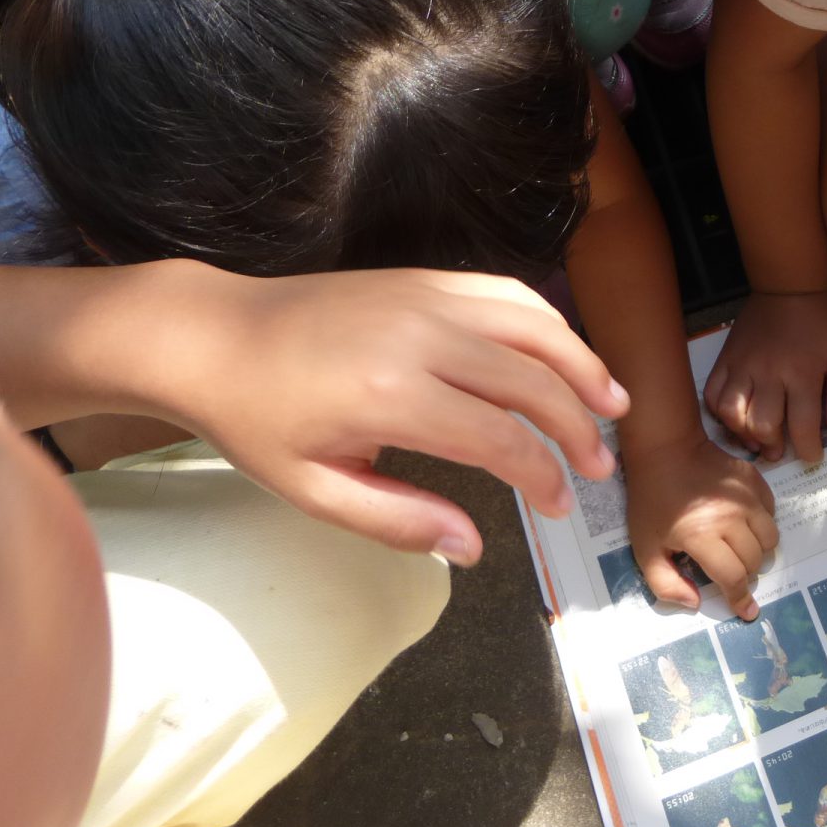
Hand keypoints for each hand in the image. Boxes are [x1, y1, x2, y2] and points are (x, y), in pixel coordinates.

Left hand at [158, 267, 627, 566]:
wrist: (213, 336)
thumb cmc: (257, 421)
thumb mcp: (312, 490)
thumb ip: (397, 519)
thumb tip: (473, 548)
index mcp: (390, 397)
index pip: (500, 438)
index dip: (542, 476)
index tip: (558, 506)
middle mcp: (419, 337)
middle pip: (532, 380)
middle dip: (577, 427)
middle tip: (598, 467)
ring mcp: (426, 298)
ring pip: (533, 327)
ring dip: (582, 366)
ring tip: (612, 404)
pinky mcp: (424, 278)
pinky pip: (506, 294)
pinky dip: (548, 324)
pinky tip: (564, 354)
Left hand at [626, 433, 779, 619]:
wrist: (665, 450)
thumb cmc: (652, 502)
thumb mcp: (645, 548)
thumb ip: (665, 584)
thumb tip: (696, 603)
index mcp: (701, 536)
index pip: (733, 577)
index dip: (740, 598)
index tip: (746, 611)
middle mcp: (730, 517)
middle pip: (754, 561)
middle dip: (745, 574)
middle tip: (730, 570)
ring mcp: (746, 497)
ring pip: (770, 538)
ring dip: (758, 551)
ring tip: (739, 548)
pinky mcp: (755, 480)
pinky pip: (772, 512)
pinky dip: (762, 524)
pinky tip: (743, 523)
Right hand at [703, 290, 826, 463]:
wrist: (788, 286)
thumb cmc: (822, 320)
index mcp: (801, 372)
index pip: (802, 425)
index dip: (808, 449)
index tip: (812, 457)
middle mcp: (768, 372)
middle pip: (762, 425)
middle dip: (773, 446)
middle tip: (780, 451)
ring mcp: (742, 366)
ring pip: (731, 413)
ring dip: (744, 434)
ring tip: (757, 440)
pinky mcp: (725, 359)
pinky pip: (712, 394)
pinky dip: (720, 414)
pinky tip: (736, 419)